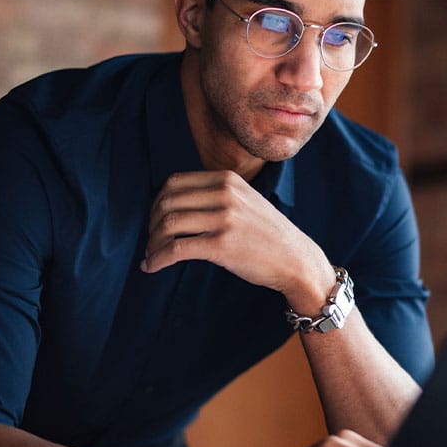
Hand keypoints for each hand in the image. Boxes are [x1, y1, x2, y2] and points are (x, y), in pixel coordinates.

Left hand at [143, 170, 333, 309]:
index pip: (174, 182)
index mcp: (227, 179)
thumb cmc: (267, 235)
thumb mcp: (245, 200)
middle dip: (151, 223)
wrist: (295, 259)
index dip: (157, 203)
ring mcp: (224, 219)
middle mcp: (225, 194)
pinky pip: (176, 249)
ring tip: (151, 256)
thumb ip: (216, 195)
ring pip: (168, 225)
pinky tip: (151, 266)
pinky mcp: (222, 245)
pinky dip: (157, 259)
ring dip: (152, 243)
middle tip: (151, 241)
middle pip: (167, 202)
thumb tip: (174, 204)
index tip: (155, 221)